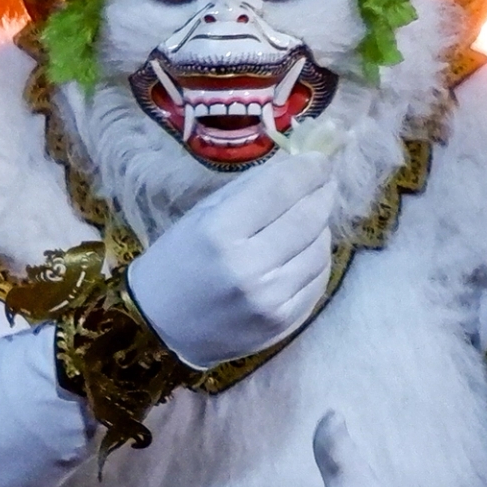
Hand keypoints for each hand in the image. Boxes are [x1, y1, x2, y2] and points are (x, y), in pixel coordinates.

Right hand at [124, 156, 335, 367]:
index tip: (319, 158)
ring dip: (321, 225)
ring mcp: (270, 299)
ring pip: (320, 248)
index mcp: (219, 232)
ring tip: (311, 214)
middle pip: (308, 216)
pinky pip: (318, 279)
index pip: (280, 188)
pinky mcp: (284, 322)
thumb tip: (296, 164)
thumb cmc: (177, 261)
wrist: (162, 328)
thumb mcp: (202, 215)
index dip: (308, 168)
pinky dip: (317, 257)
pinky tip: (305, 248)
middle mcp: (248, 266)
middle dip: (322, 191)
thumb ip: (250, 189)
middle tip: (324, 180)